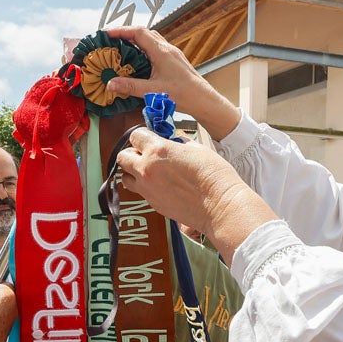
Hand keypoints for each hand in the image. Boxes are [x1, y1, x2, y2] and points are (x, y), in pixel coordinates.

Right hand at [104, 27, 241, 139]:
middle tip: (112, 40)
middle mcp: (167, 49)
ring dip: (137, 40)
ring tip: (123, 47)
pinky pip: (157, 48)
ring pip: (152, 39)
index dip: (121, 31)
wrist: (203, 100)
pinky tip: (140, 60)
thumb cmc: (182, 95)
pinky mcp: (175, 61)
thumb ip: (130, 86)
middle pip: (145, 33)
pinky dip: (145, 49)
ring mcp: (172, 54)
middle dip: (127, 33)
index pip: (138, 33)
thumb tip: (110, 84)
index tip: (107, 34)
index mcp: (161, 52)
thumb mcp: (152, 91)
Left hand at [116, 128, 274, 261]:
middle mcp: (146, 169)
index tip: (150, 138)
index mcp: (157, 150)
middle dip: (132, 153)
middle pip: (123, 157)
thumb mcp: (197, 148)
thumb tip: (173, 141)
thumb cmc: (213, 176)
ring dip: (133, 172)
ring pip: (125, 177)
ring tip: (148, 171)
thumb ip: (178, 143)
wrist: (219, 206)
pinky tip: (160, 185)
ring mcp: (147, 189)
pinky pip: (139, 192)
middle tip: (145, 154)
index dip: (143, 136)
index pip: (135, 136)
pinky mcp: (153, 204)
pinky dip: (145, 187)